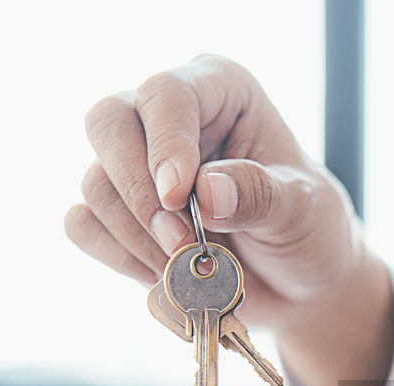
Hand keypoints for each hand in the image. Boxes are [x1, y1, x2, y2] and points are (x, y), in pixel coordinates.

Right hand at [64, 55, 393, 385]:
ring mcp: (137, 164)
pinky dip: (117, 257)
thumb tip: (206, 191)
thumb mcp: (303, 210)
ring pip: (95, 182)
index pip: (166, 94)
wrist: (301, 287)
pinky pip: (83, 224)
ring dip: (136, 236)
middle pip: (108, 123)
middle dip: (137, 191)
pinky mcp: (119, 212)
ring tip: (188, 267)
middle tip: (179, 242)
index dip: (165, 144)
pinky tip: (162, 276)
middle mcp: (169, 117)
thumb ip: (260, 195)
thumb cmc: (309, 230)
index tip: (178, 198)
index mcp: (220, 91)